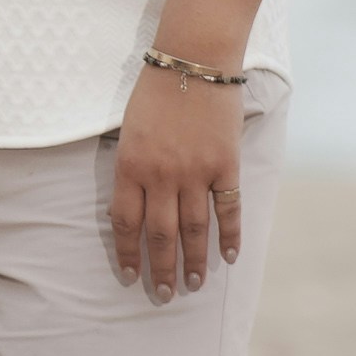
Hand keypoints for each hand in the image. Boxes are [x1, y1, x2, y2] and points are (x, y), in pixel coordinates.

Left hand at [109, 66, 243, 301]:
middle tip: (163, 295)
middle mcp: (161, 176)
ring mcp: (195, 173)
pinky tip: (230, 257)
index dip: (127, 253)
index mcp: (130, 167)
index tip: (130, 275)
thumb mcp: (128, 131)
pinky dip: (230, 235)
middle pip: (160, 235)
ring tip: (194, 286)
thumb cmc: (155, 92)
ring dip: (194, 262)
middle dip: (160, 269)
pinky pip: (228, 209)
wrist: (193, 61)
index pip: (125, 223)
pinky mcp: (225, 166)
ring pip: (195, 230)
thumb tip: (136, 206)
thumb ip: (132, 168)